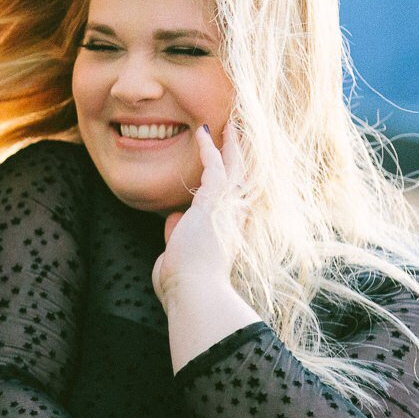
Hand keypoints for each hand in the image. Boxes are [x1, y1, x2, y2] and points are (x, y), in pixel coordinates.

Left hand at [152, 124, 244, 306]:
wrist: (194, 295)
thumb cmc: (183, 286)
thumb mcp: (178, 255)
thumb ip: (177, 235)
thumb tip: (173, 219)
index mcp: (228, 234)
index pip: (235, 200)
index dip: (235, 178)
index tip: (232, 162)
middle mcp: (234, 219)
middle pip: (245, 178)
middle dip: (243, 154)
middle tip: (242, 131)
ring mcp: (228, 210)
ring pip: (237, 167)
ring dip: (233, 144)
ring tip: (231, 122)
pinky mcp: (215, 203)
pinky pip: (215, 166)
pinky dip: (209, 148)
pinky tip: (203, 132)